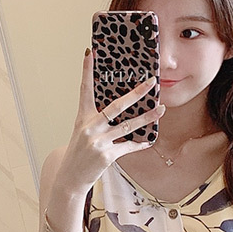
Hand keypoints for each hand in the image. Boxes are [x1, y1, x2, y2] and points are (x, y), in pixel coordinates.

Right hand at [51, 49, 163, 200]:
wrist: (71, 178)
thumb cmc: (79, 154)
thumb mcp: (83, 134)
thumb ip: (97, 121)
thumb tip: (120, 110)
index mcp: (82, 118)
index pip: (84, 90)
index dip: (87, 71)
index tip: (90, 53)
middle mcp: (89, 128)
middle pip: (116, 106)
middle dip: (136, 93)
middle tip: (151, 83)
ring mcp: (98, 142)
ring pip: (128, 126)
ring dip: (147, 117)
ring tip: (161, 109)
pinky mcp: (107, 156)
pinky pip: (128, 146)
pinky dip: (140, 144)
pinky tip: (149, 140)